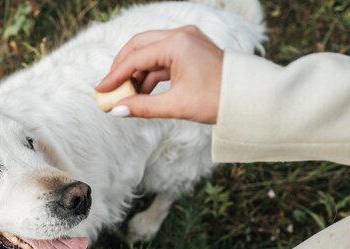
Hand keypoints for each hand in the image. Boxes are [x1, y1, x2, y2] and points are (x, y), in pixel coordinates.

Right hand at [95, 25, 223, 122]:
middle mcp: (181, 36)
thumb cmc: (217, 100)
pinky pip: (163, 58)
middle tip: (110, 88)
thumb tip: (118, 110)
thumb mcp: (176, 106)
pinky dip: (151, 74)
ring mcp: (187, 40)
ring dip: (137, 73)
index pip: (136, 58)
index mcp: (177, 44)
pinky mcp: (191, 49)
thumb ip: (143, 107)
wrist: (248, 98)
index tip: (101, 90)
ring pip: (150, 52)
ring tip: (127, 96)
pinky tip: (143, 92)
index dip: (115, 76)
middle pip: (139, 46)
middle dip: (122, 68)